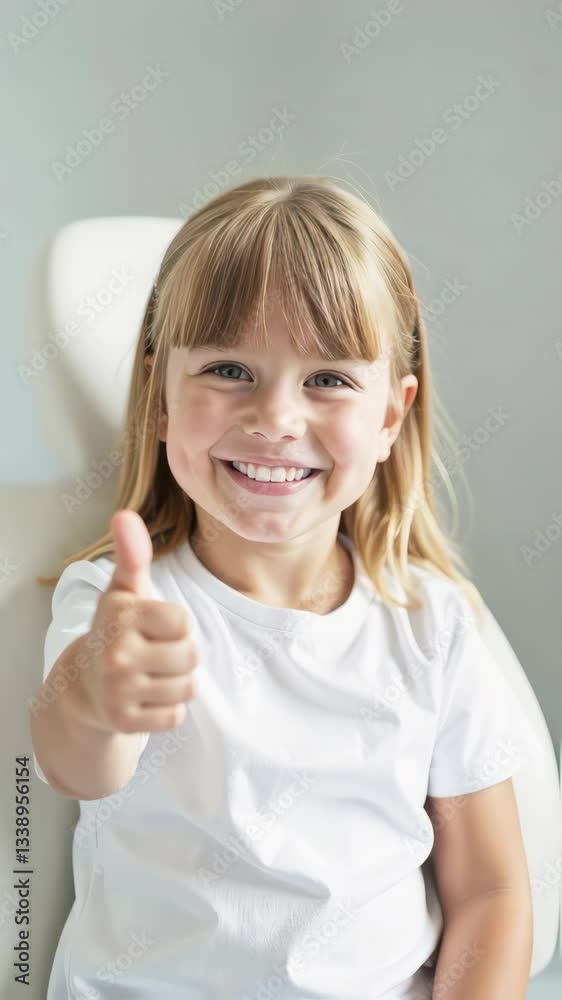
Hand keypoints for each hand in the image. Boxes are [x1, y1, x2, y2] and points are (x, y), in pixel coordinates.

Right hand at [83, 509, 199, 733]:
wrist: (85, 686)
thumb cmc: (117, 630)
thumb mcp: (124, 591)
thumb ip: (132, 554)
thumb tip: (124, 514)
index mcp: (122, 616)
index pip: (185, 623)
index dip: (176, 625)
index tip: (154, 626)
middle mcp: (117, 654)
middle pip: (192, 656)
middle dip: (181, 654)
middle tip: (154, 653)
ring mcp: (119, 691)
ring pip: (187, 687)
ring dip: (176, 682)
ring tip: (151, 674)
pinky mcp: (125, 723)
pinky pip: (176, 716)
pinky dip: (166, 709)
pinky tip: (145, 697)